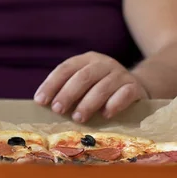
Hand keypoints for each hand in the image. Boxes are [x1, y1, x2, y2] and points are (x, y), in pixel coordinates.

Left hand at [34, 52, 148, 122]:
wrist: (136, 86)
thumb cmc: (101, 88)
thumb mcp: (84, 84)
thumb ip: (67, 90)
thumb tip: (43, 105)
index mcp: (87, 59)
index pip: (65, 68)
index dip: (51, 84)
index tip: (40, 101)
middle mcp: (103, 63)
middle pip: (83, 76)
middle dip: (67, 94)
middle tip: (57, 110)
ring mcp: (120, 74)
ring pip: (103, 87)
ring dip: (88, 103)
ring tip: (77, 118)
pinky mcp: (135, 87)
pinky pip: (124, 94)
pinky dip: (114, 104)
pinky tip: (105, 115)